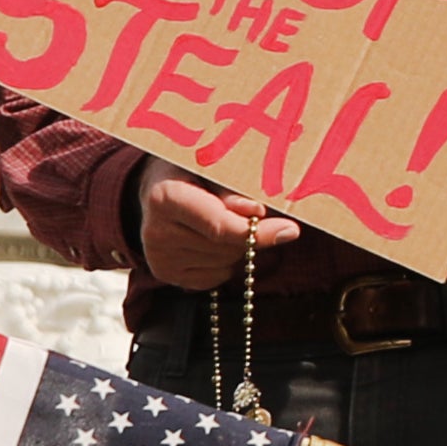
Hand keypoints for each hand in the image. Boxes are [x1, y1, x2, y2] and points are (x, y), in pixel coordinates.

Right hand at [139, 168, 298, 289]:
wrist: (156, 189)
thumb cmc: (192, 171)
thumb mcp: (211, 168)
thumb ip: (232, 191)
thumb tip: (258, 212)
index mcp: (164, 198)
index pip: (219, 226)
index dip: (258, 231)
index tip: (290, 229)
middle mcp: (156, 232)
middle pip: (227, 247)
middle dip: (249, 233)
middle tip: (248, 213)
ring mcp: (159, 258)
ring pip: (225, 264)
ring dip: (238, 247)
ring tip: (225, 223)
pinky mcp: (165, 275)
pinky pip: (216, 277)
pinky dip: (226, 261)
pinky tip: (214, 241)